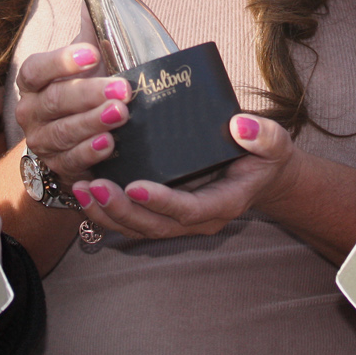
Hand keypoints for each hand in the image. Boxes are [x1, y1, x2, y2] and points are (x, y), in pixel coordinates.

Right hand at [14, 44, 127, 185]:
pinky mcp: (57, 166)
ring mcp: (41, 140)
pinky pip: (71, 160)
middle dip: (89, 93)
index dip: (62, 61)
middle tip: (122, 89)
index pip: (36, 69)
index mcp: (33, 81)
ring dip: (93, 121)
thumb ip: (91, 31)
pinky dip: (90, 152)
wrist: (75, 137)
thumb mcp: (87, 61)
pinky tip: (110, 143)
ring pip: (63, 131)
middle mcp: (30, 110)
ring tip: (121, 113)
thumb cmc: (84, 88)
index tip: (93, 53)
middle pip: (55, 100)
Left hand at [69, 114, 295, 240]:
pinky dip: (104, 210)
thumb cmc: (263, 155)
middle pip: (155, 225)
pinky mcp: (163, 214)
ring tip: (81, 188)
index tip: (134, 186)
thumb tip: (240, 126)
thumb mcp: (274, 142)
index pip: (188, 210)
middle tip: (95, 186)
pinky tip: (82, 191)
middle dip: (122, 209)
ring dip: (106, 213)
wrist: (259, 173)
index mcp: (223, 204)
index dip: (161, 202)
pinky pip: (130, 220)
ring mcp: (178, 221)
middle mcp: (198, 220)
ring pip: (137, 228)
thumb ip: (263, 136)